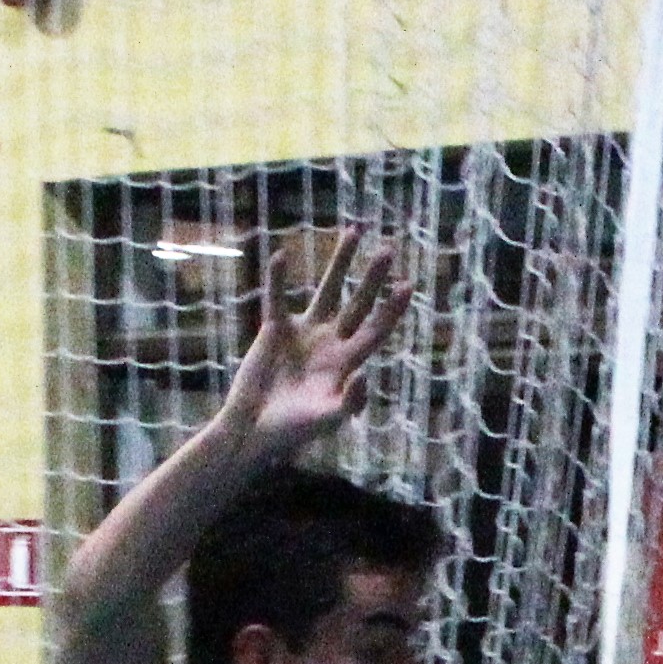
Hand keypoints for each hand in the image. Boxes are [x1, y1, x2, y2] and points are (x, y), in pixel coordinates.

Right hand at [216, 230, 410, 470]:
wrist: (254, 429)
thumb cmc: (293, 431)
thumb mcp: (327, 420)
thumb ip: (350, 402)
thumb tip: (366, 374)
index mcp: (346, 363)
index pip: (376, 331)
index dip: (391, 310)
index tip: (408, 285)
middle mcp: (329, 343)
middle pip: (357, 304)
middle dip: (372, 279)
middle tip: (388, 250)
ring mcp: (303, 334)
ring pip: (326, 290)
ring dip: (339, 263)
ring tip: (353, 232)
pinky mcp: (274, 330)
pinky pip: (277, 298)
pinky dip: (278, 279)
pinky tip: (283, 255)